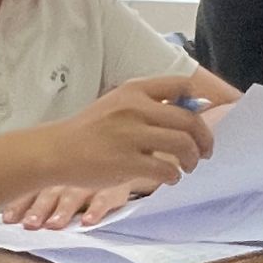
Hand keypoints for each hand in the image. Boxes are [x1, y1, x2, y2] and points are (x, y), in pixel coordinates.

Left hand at [2, 179, 152, 230]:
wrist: (131, 151)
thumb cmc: (91, 165)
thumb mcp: (66, 171)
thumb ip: (43, 186)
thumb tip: (10, 212)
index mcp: (56, 172)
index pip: (33, 188)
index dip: (20, 204)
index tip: (7, 220)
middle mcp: (71, 174)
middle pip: (51, 193)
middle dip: (38, 209)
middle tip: (29, 225)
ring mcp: (94, 179)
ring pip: (75, 196)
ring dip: (64, 211)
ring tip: (54, 225)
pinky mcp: (117, 186)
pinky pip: (106, 198)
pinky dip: (97, 210)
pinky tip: (89, 221)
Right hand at [41, 76, 216, 192]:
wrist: (57, 150)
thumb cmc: (91, 129)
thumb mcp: (117, 103)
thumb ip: (148, 104)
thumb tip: (190, 111)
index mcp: (134, 90)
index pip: (182, 85)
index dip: (200, 102)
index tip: (202, 118)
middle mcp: (135, 108)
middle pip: (189, 120)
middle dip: (204, 139)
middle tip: (205, 152)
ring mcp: (130, 135)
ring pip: (182, 145)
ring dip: (193, 159)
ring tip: (189, 166)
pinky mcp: (127, 162)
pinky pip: (166, 168)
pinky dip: (174, 175)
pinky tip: (170, 177)